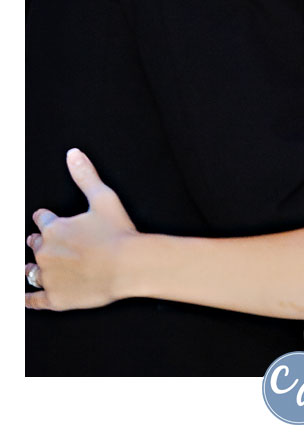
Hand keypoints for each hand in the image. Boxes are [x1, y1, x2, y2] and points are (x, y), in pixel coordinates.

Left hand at [25, 149, 137, 310]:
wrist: (127, 266)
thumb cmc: (117, 233)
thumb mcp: (103, 198)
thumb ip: (85, 175)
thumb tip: (73, 154)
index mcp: (55, 227)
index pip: (42, 220)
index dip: (44, 219)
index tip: (43, 219)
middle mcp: (46, 251)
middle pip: (35, 244)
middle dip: (39, 242)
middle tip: (43, 243)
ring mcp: (49, 276)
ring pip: (32, 271)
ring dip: (33, 267)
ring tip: (32, 267)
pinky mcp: (55, 298)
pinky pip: (34, 300)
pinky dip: (28, 299)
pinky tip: (25, 298)